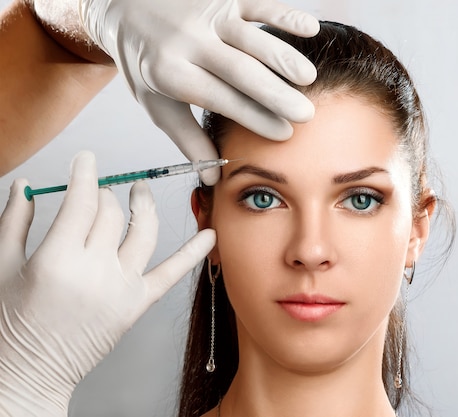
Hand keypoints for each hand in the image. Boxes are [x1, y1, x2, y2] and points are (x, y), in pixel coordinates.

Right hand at [0, 152, 214, 415]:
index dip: (86, 174)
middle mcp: (94, 271)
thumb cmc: (10, 323)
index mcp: (57, 259)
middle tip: (97, 190)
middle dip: (104, 193)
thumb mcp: (2, 266)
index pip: (82, 201)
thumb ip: (15, 222)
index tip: (87, 161)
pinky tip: (209, 236)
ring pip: (144, 232)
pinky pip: (171, 274)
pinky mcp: (137, 305)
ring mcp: (121, 288)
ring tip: (141, 191)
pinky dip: (193, 253)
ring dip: (145, 204)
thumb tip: (25, 186)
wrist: (29, 370)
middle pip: (111, 213)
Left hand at [79, 0, 319, 183]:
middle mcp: (188, 41)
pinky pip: (256, 4)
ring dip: (283, 57)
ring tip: (308, 79)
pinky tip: (309, 27)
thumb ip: (187, 140)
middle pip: (239, 70)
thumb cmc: (147, 64)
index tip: (283, 133)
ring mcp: (206, 14)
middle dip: (275, 94)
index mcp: (170, 72)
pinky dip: (284, 14)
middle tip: (305, 114)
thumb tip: (213, 178)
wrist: (125, 8)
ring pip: (251, 37)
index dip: (254, 117)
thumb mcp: (157, 106)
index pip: (220, 98)